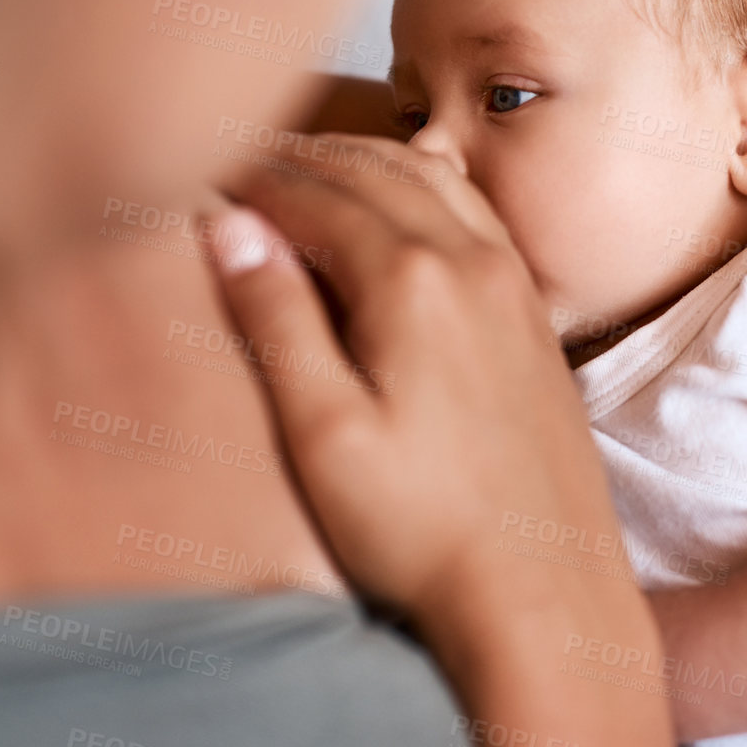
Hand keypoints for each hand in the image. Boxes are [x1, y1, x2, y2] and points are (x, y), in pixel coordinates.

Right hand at [203, 134, 680, 746]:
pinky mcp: (534, 316)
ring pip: (432, 180)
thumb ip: (276, 319)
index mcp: (411, 281)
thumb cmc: (422, 527)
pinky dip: (425, 185)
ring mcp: (512, 285)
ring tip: (309, 169)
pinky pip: (476, 213)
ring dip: (365, 162)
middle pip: (373, 171)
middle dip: (302, 158)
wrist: (545, 589)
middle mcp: (471, 262)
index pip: (314, 197)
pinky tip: (403, 204)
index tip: (201, 169)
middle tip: (242, 158)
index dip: (251, 178)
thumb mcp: (323, 432)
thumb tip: (229, 225)